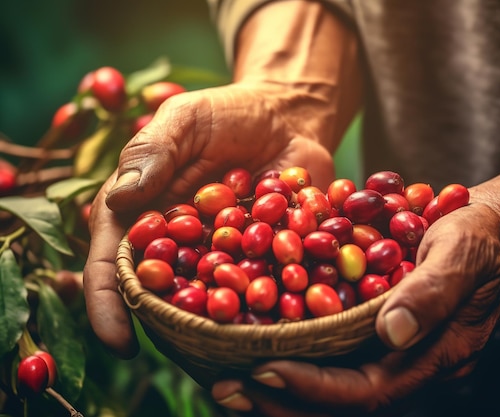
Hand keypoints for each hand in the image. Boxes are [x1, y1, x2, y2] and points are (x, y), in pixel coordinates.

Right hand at [83, 83, 336, 357]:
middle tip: (181, 348)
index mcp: (144, 213)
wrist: (288, 116)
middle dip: (167, 324)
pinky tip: (286, 315)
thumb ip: (154, 150)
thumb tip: (122, 198)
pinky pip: (267, 283)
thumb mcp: (186, 118)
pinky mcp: (269, 255)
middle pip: (162, 292)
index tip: (117, 339)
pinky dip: (272, 299)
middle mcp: (180, 244)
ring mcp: (226, 254)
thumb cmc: (228, 112)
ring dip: (222, 321)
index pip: (114, 261)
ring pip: (214, 297)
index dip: (108, 301)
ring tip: (236, 338)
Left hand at [210, 117, 499, 415]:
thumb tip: (391, 332)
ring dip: (283, 390)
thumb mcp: (464, 252)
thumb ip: (432, 292)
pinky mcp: (387, 336)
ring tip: (230, 382)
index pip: (367, 390)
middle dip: (284, 401)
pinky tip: (263, 349)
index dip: (313, 386)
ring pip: (337, 388)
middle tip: (227, 389)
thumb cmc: (485, 236)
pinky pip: (339, 362)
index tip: (263, 372)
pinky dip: (299, 362)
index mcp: (436, 355)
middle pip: (343, 402)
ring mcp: (400, 353)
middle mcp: (414, 364)